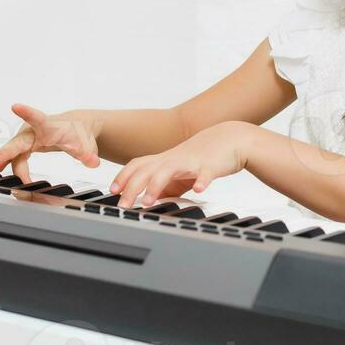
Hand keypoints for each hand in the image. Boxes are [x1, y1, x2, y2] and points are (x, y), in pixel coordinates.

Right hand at [0, 103, 101, 183]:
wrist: (76, 127)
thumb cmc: (79, 132)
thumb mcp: (86, 144)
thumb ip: (88, 153)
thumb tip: (93, 163)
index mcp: (48, 125)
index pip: (36, 118)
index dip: (26, 112)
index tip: (16, 106)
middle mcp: (33, 130)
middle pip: (17, 142)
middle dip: (5, 152)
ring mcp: (27, 138)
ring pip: (13, 152)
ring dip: (3, 161)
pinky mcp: (25, 146)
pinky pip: (15, 158)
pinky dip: (10, 166)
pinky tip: (3, 173)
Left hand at [108, 121, 250, 209]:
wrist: (231, 138)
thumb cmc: (203, 156)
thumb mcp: (179, 171)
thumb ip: (164, 185)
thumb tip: (148, 200)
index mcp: (165, 160)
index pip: (137, 165)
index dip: (123, 177)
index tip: (112, 191)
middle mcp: (174, 159)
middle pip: (147, 169)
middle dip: (132, 186)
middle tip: (124, 205)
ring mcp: (192, 161)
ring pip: (169, 170)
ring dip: (157, 185)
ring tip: (148, 201)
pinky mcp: (211, 165)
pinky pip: (206, 173)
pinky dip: (202, 181)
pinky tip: (198, 189)